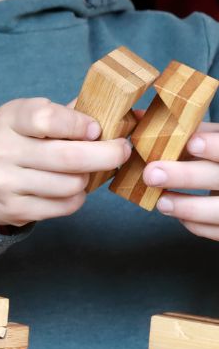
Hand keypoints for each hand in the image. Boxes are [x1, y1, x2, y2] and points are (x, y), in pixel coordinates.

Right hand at [0, 98, 132, 227]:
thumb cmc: (6, 142)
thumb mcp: (22, 118)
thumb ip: (64, 114)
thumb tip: (119, 113)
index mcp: (8, 120)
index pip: (47, 118)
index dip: (79, 124)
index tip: (96, 129)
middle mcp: (2, 150)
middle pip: (69, 156)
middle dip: (107, 155)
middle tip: (121, 151)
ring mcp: (5, 182)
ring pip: (71, 184)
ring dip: (87, 179)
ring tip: (83, 172)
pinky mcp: (12, 209)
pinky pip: (63, 206)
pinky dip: (76, 198)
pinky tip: (69, 190)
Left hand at [143, 122, 218, 239]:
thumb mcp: (214, 139)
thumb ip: (187, 130)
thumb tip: (138, 118)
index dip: (214, 146)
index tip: (191, 143)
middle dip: (186, 176)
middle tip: (152, 174)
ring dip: (188, 206)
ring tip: (161, 202)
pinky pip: (217, 231)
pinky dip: (195, 223)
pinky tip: (177, 213)